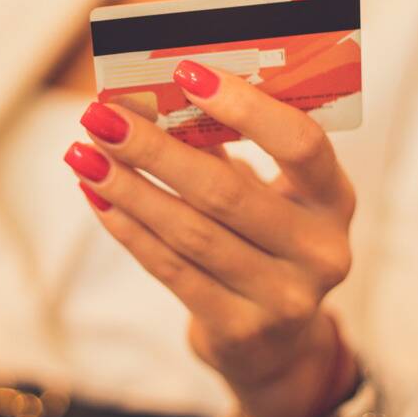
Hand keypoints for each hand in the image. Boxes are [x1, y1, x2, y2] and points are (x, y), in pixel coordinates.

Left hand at [65, 60, 358, 416]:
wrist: (276, 344)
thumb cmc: (264, 240)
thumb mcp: (269, 194)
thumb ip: (225, 147)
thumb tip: (154, 93)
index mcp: (334, 200)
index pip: (301, 144)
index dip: (246, 106)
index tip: (185, 72)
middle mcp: (320, 251)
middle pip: (227, 192)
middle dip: (155, 148)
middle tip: (101, 114)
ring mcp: (283, 298)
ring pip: (190, 233)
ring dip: (128, 187)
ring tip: (83, 152)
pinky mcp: (240, 329)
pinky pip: (172, 270)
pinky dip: (128, 228)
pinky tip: (97, 196)